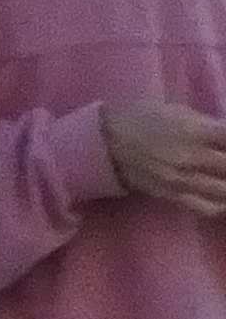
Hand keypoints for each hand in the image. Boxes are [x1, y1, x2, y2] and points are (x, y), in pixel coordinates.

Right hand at [102, 100, 225, 216]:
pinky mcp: (172, 194)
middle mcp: (193, 157)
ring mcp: (183, 179)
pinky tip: (222, 199)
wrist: (105, 142)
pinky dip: (221, 205)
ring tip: (223, 179)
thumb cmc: (143, 119)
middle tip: (224, 164)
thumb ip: (211, 126)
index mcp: (197, 131)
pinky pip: (206, 206)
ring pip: (225, 191)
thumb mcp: (180, 112)